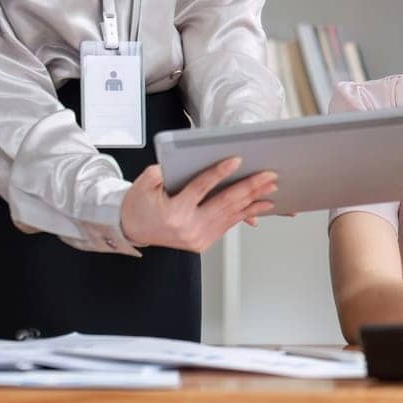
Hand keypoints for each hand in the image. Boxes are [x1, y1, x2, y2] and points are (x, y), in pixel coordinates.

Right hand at [119, 157, 277, 252]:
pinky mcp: (203, 242)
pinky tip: (258, 205)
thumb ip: (164, 171)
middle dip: (249, 187)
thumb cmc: (139, 204)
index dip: (220, 173)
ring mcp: (198, 238)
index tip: (237, 160)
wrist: (131, 230)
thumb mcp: (145, 182)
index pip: (202, 188)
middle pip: (224, 203)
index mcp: (174, 212)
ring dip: (253, 201)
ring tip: (270, 188)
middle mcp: (189, 228)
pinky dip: (245, 214)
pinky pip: (227, 225)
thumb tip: (190, 161)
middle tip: (268, 175)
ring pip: (231, 215)